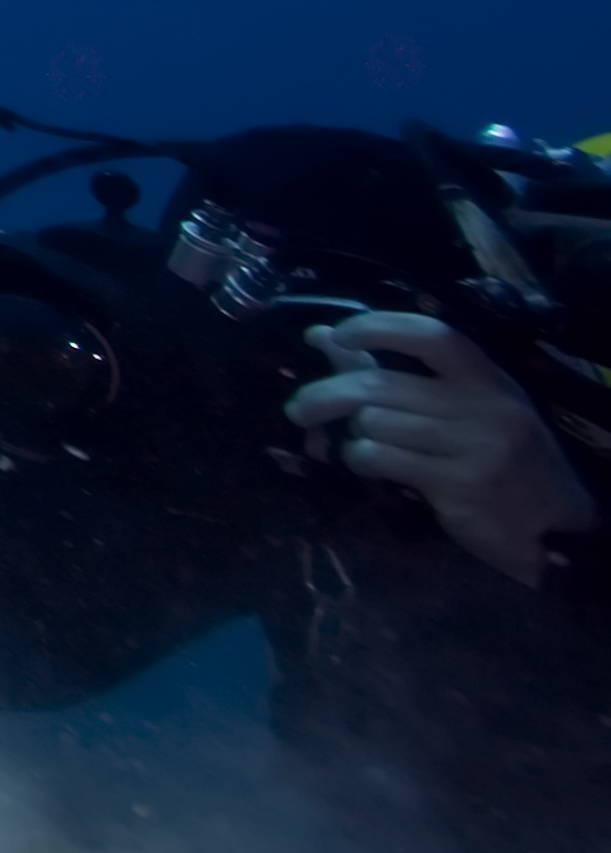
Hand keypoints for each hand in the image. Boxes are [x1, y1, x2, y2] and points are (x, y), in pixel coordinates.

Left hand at [287, 312, 602, 585]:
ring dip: (350, 435)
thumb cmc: (501, 457)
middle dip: (326, 395)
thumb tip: (322, 336)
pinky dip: (360, 459)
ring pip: (374, 424)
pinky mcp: (458, 485)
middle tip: (299, 409)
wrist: (553, 525)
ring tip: (358, 444)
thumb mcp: (466, 407)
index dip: (377, 327)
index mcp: (487, 378)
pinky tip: (368, 465)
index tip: (337, 334)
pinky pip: (380, 458)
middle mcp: (484, 407)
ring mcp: (474, 447)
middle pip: (380, 386)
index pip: (430, 335)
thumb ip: (399, 372)